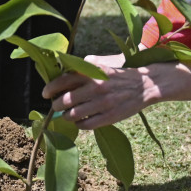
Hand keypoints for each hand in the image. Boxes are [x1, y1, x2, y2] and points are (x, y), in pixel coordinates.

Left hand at [42, 54, 190, 129]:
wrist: (146, 85)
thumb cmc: (120, 75)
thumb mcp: (103, 65)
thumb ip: (84, 67)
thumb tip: (63, 70)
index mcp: (92, 73)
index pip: (63, 81)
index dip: (50, 88)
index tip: (45, 94)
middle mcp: (95, 87)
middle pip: (64, 101)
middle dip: (56, 106)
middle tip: (56, 107)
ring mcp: (103, 103)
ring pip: (73, 115)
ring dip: (67, 117)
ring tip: (68, 115)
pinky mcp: (110, 117)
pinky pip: (87, 125)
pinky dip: (80, 125)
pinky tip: (81, 121)